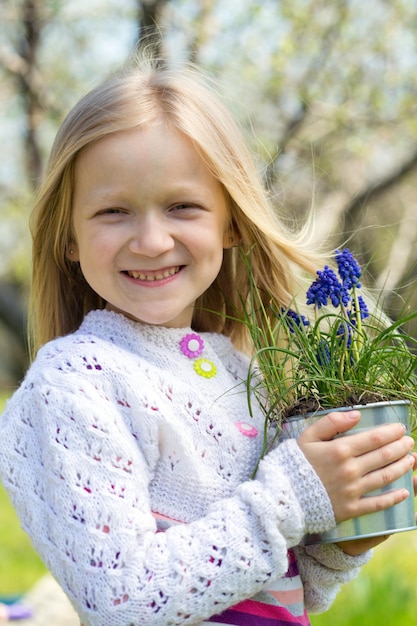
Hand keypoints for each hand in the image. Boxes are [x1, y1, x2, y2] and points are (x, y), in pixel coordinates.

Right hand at [297, 410, 414, 525]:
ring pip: (385, 477)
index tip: (401, 428)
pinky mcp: (351, 509)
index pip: (374, 438)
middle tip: (410, 441)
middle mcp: (350, 470)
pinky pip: (377, 503)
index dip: (391, 432)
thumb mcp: (307, 436)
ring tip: (412, 459)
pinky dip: (393, 498)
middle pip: (383, 456)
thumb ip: (331, 422)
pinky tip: (404, 491)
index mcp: (340, 450)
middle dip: (401, 447)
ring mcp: (352, 491)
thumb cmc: (294, 463)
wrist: (284, 496)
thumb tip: (356, 415)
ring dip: (402, 467)